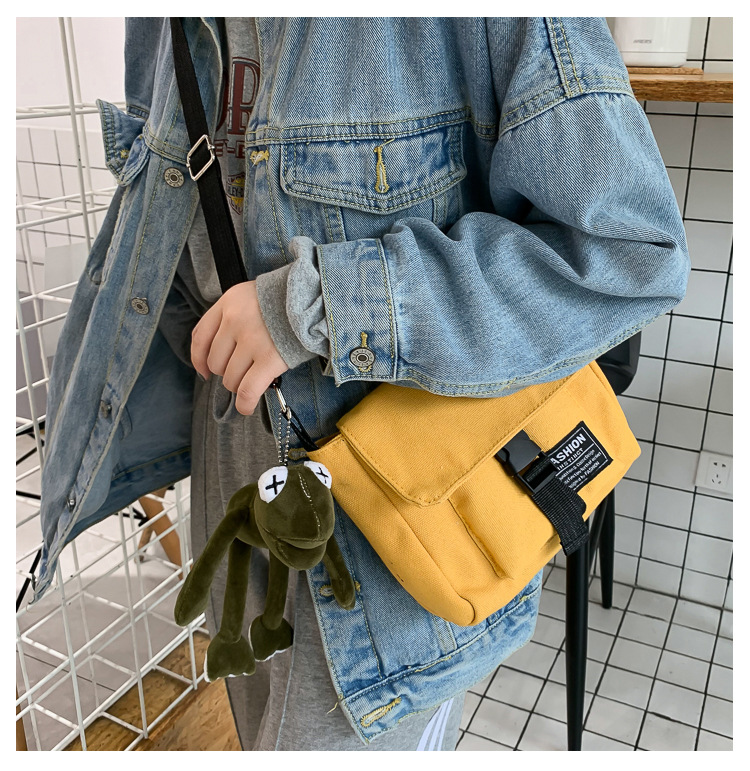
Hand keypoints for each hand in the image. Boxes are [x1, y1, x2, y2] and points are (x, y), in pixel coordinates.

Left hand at [191, 281, 287, 414]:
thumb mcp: (250, 296)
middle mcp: (235, 321)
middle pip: (216, 362)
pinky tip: (246, 407)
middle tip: (244, 370)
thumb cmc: (285, 300)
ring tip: (254, 380)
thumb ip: (231, 315)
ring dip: (239, 385)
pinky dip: (245, 404)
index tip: (205, 371)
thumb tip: (216, 353)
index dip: (199, 360)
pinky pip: (248, 390)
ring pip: (231, 378)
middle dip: (227, 372)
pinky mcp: (269, 359)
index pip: (200, 337)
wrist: (315, 299)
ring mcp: (251, 341)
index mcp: (228, 303)